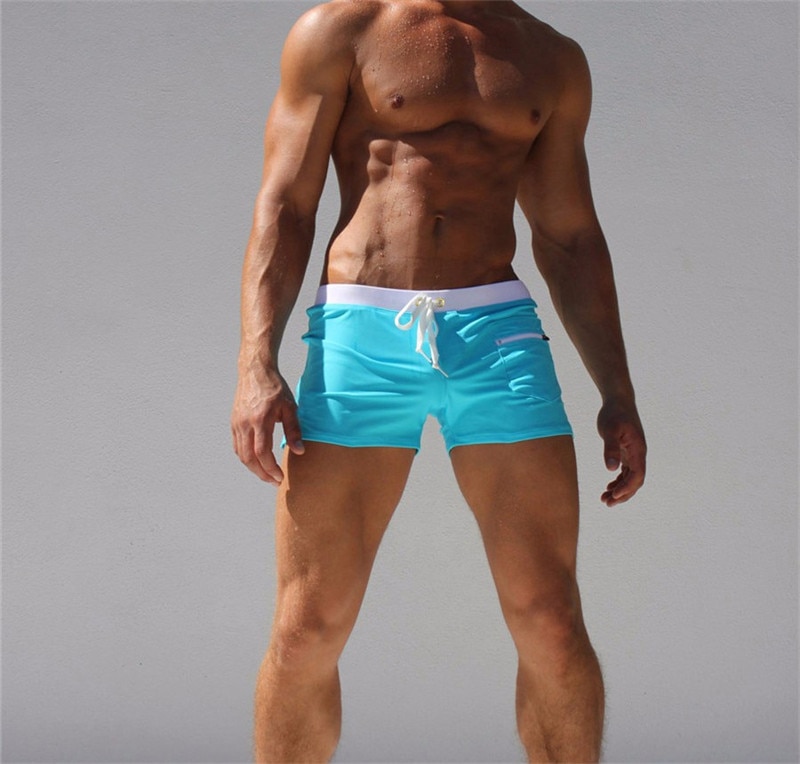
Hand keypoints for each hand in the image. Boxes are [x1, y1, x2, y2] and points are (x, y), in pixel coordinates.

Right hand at [231, 366, 304, 484]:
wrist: (255, 371)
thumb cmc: (276, 388)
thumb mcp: (290, 407)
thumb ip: (294, 430)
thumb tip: (299, 452)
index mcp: (260, 420)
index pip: (262, 453)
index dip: (270, 469)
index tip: (280, 478)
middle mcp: (245, 424)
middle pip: (249, 458)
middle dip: (262, 474)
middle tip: (274, 481)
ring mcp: (236, 423)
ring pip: (241, 454)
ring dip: (254, 468)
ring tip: (267, 474)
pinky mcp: (233, 422)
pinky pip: (237, 446)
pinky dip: (246, 457)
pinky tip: (257, 461)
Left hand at [596, 400, 645, 506]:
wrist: (618, 401)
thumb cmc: (614, 414)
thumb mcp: (609, 430)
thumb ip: (610, 449)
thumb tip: (611, 469)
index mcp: (638, 450)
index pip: (637, 476)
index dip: (627, 488)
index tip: (613, 497)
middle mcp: (639, 454)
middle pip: (635, 481)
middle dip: (623, 494)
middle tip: (606, 503)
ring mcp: (634, 454)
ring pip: (630, 478)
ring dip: (619, 490)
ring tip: (604, 499)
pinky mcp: (627, 452)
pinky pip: (626, 472)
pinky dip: (619, 481)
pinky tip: (608, 487)